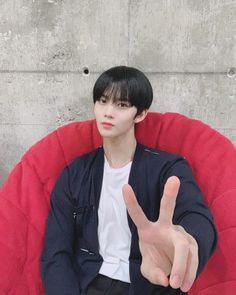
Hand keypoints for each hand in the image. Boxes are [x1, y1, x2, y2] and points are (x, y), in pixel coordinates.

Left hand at [122, 176, 197, 291]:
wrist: (174, 267)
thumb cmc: (157, 262)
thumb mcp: (150, 270)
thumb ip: (153, 274)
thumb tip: (164, 278)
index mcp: (148, 230)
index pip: (138, 215)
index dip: (131, 202)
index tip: (124, 186)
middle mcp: (164, 227)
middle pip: (167, 209)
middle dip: (170, 194)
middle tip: (174, 179)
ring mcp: (179, 233)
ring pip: (182, 246)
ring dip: (181, 267)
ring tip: (176, 285)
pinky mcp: (191, 242)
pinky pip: (193, 258)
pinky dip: (189, 273)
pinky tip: (185, 284)